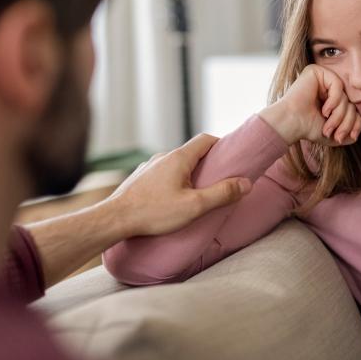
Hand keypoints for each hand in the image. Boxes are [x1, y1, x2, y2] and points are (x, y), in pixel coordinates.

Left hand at [103, 133, 251, 237]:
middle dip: (206, 163)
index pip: (205, 139)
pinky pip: (161, 174)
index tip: (230, 158)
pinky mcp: (139, 179)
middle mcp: (162, 157)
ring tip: (195, 194)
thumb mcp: (195, 206)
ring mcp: (148, 167)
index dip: (221, 145)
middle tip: (217, 180)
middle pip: (191, 152)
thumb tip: (245, 184)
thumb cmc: (153, 212)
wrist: (114, 219)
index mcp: (178, 158)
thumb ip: (222, 194)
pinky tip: (172, 201)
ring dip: (188, 174)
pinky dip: (172, 182)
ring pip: (175, 164)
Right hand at [259, 64, 360, 145]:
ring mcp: (321, 77)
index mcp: (330, 98)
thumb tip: (358, 133)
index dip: (354, 123)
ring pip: (344, 95)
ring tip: (328, 125)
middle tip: (337, 134)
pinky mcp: (316, 71)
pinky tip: (325, 110)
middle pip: (350, 102)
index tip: (348, 137)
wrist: (290, 124)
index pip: (351, 108)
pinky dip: (334, 100)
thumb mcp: (334, 133)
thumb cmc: (307, 128)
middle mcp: (326, 86)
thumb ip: (348, 131)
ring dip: (339, 115)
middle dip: (346, 121)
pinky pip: (337, 84)